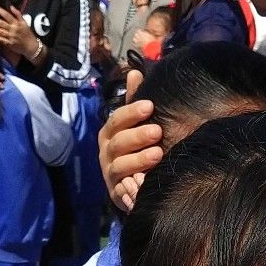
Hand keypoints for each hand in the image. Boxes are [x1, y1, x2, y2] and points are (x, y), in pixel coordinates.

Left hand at [0, 4, 39, 63]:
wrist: (31, 46)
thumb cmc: (27, 34)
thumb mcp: (24, 22)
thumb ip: (18, 14)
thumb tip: (11, 6)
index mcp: (16, 23)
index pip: (7, 15)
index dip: (0, 10)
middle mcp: (13, 30)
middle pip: (2, 23)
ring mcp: (11, 37)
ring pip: (0, 32)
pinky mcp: (9, 44)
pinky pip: (2, 40)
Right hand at [98, 73, 162, 211]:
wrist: (133, 185)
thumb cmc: (136, 148)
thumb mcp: (136, 124)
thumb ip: (135, 101)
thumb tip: (134, 73)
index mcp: (111, 132)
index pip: (117, 119)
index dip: (131, 113)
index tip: (150, 106)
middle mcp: (107, 152)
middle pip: (118, 142)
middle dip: (137, 136)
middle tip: (157, 131)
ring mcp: (110, 174)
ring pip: (120, 165)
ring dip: (138, 159)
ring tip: (158, 153)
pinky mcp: (117, 193)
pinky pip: (123, 188)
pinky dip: (135, 182)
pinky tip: (149, 178)